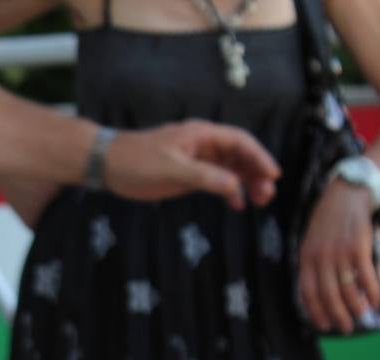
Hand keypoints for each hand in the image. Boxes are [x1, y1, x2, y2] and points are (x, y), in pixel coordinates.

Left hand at [106, 120, 279, 209]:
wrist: (107, 164)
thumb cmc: (136, 161)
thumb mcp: (171, 169)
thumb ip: (203, 176)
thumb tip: (233, 185)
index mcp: (201, 135)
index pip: (240, 142)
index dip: (259, 157)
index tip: (273, 175)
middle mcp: (202, 145)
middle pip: (239, 155)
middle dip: (256, 172)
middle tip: (267, 194)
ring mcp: (196, 159)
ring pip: (229, 168)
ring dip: (246, 182)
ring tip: (259, 200)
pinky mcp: (187, 174)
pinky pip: (215, 180)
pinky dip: (228, 190)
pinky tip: (237, 204)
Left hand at [297, 179, 379, 333]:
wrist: (348, 193)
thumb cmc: (330, 220)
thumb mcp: (312, 240)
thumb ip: (314, 263)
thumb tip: (321, 290)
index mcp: (306, 257)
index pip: (307, 291)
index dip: (315, 311)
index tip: (323, 325)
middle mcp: (320, 257)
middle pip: (328, 294)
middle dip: (336, 315)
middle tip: (345, 328)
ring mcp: (340, 253)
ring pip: (347, 289)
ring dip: (355, 307)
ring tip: (362, 317)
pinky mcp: (359, 247)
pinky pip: (366, 276)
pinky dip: (372, 292)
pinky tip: (376, 301)